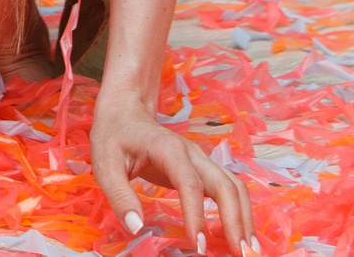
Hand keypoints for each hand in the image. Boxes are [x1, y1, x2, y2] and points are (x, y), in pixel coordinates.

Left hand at [90, 90, 255, 254]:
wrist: (126, 111)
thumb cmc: (114, 137)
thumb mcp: (104, 165)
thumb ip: (120, 196)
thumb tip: (136, 228)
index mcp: (168, 150)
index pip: (190, 184)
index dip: (197, 216)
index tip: (198, 247)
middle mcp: (193, 154)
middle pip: (226, 185)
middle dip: (236, 221)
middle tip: (241, 254)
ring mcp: (202, 161)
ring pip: (234, 187)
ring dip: (245, 218)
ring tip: (248, 250)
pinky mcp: (203, 169)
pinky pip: (228, 190)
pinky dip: (239, 212)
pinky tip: (240, 234)